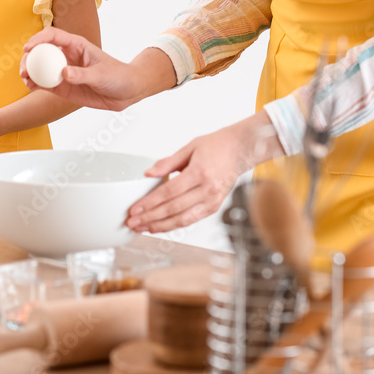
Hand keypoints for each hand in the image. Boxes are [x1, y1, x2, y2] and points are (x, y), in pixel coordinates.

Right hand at [21, 27, 143, 110]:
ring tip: (25, 79)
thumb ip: (82, 74)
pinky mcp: (64, 87)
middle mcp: (67, 56)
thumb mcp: (101, 74)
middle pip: (41, 51)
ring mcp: (64, 72)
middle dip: (29, 57)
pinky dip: (36, 84)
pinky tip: (30, 87)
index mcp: (76, 45)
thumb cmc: (118, 76)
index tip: (28, 49)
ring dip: (29, 71)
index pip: (53, 36)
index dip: (38, 39)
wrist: (126, 92)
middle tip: (24, 69)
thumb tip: (63, 73)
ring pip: (40, 68)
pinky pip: (45, 84)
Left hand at [126, 113, 283, 233]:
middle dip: (150, 218)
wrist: (240, 150)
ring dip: (160, 226)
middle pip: (173, 209)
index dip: (149, 203)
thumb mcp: (189, 148)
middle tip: (132, 222)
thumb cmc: (217, 146)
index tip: (134, 209)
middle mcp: (207, 190)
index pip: (169, 193)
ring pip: (182, 220)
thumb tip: (148, 173)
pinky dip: (174, 225)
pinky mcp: (214, 207)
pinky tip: (160, 226)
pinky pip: (191, 220)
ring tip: (142, 228)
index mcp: (199, 173)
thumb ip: (167, 162)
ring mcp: (212, 201)